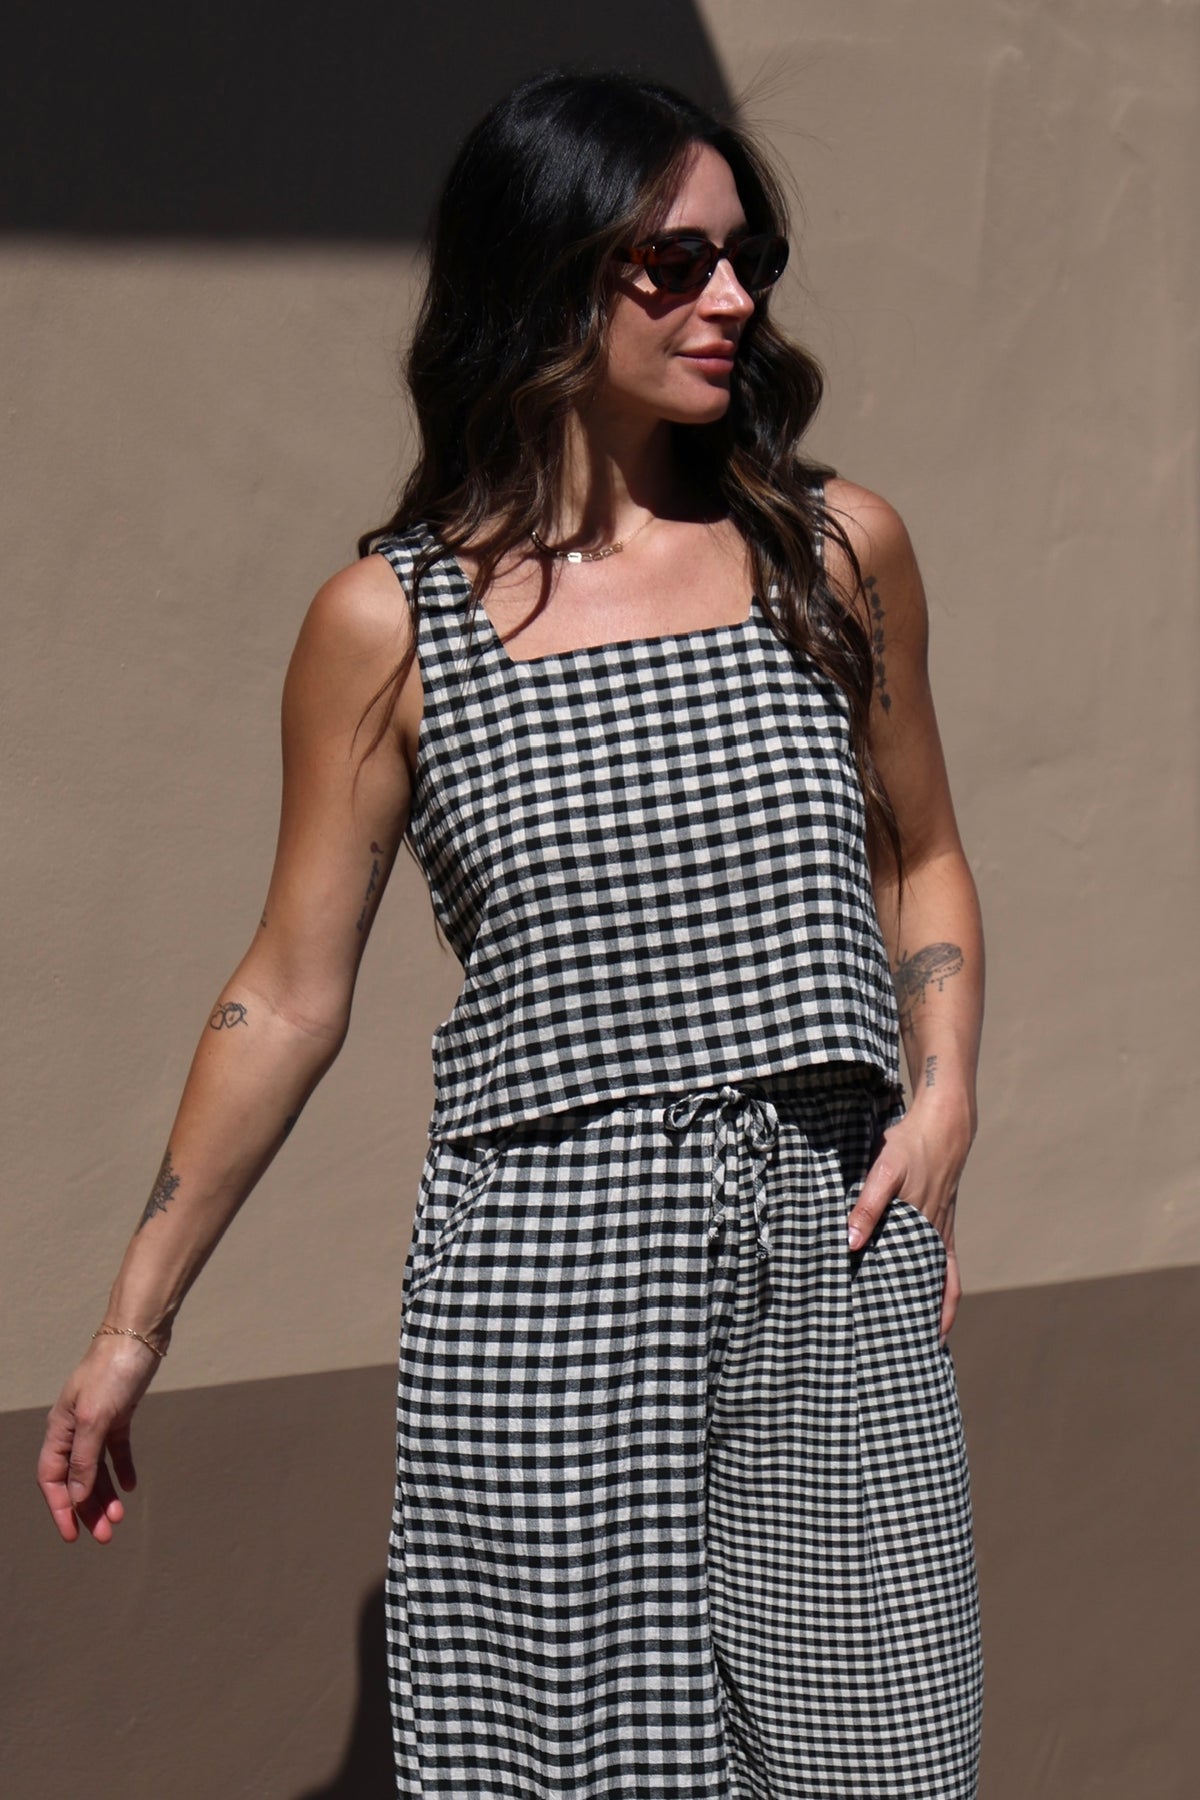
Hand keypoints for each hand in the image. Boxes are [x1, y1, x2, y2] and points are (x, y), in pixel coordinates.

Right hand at [37, 1334, 162, 1543]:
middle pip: (76, 1478)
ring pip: (96, 1468)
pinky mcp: (120, 1413)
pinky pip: (117, 1449)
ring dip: (105, 1494)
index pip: (53, 1478)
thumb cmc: (112, 1371)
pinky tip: (131, 1486)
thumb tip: (77, 1497)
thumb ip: (85, 1458)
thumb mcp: (96, 1417)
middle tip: (105, 1536)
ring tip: (119, 1519)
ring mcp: (97, 1420)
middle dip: (87, 1508)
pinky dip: (122, 1468)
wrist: (139, 1334)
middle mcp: (75, 1427)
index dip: (60, 1508)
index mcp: (60, 1428)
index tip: (72, 1536)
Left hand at [845, 1101, 970, 1342]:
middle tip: (914, 1352)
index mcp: (922, 1229)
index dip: (920, 1315)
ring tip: (926, 1333)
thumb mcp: (883, 1171)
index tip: (910, 1344)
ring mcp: (941, 1227)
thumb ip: (867, 1205)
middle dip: (927, 1320)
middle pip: (936, 1289)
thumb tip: (850, 1242)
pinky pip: (945, 1258)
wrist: (943, 1122)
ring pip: (943, 1277)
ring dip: (937, 1305)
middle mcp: (936, 1234)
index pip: (922, 1284)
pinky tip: (925, 1288)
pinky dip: (940, 1280)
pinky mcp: (941, 1217)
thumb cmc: (910, 1145)